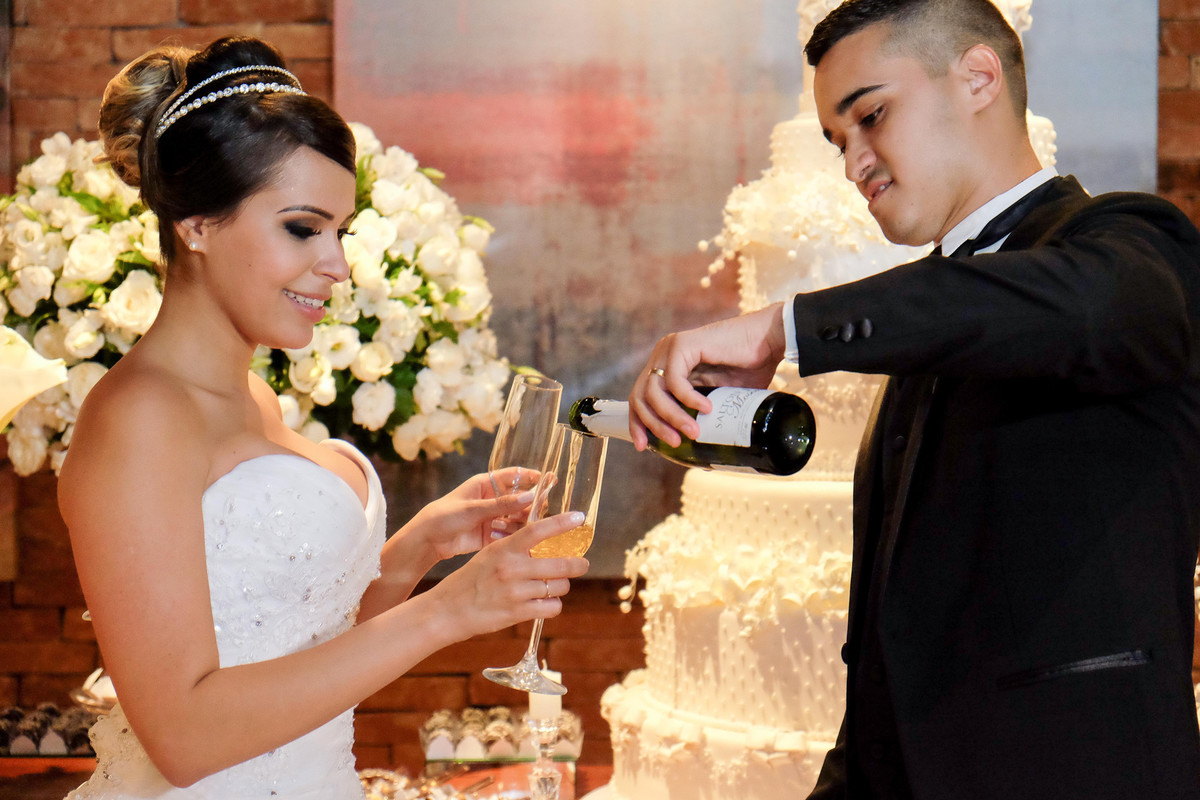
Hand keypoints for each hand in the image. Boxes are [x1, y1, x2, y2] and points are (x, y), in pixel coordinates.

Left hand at [402, 467, 539, 561]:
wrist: (427, 540)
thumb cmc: (444, 516)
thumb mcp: (473, 508)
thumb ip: (502, 504)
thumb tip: (531, 497)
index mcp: (486, 484)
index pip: (515, 476)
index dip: (533, 477)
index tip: (551, 480)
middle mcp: (492, 499)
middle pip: (521, 499)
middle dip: (530, 505)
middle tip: (538, 513)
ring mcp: (493, 517)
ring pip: (518, 518)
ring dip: (519, 523)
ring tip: (508, 528)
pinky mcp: (491, 535)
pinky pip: (509, 533)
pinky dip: (511, 536)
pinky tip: (507, 539)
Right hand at [431, 510, 590, 636]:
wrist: (448, 610)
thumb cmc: (470, 580)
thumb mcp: (489, 555)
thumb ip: (514, 550)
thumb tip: (544, 545)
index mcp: (504, 548)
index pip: (537, 530)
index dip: (561, 523)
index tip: (579, 517)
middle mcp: (511, 568)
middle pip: (560, 564)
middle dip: (577, 564)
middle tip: (582, 564)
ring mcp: (515, 592)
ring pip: (559, 587)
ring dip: (562, 586)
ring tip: (555, 586)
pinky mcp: (517, 613)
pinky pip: (551, 608)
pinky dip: (553, 605)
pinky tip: (546, 603)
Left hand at [629, 302, 786, 447]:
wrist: (769, 341)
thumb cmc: (749, 368)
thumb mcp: (717, 397)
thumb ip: (699, 413)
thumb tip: (695, 445)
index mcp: (666, 367)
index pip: (639, 397)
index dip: (637, 423)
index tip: (642, 446)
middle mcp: (663, 355)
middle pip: (640, 396)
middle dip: (653, 424)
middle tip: (674, 443)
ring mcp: (670, 348)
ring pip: (654, 391)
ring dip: (672, 416)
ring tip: (693, 432)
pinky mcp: (683, 344)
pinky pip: (675, 380)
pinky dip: (688, 398)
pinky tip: (707, 408)